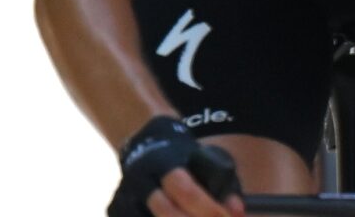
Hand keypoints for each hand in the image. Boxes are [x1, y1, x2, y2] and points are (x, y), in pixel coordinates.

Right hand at [108, 116, 243, 216]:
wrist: (146, 145)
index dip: (207, 208)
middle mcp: (141, 180)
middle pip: (164, 212)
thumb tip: (237, 212)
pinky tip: (176, 215)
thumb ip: (223, 186)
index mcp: (162, 162)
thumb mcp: (207, 161)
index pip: (183, 189)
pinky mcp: (117, 210)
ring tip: (195, 216)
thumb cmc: (184, 158)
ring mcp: (125, 198)